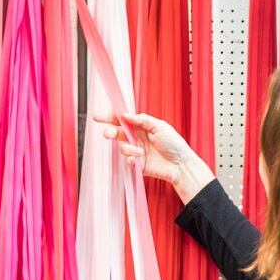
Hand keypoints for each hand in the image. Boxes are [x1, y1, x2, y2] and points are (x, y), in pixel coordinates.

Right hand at [98, 112, 215, 203]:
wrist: (180, 164)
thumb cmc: (174, 144)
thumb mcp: (160, 126)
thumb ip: (142, 120)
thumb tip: (126, 115)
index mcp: (141, 127)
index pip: (123, 121)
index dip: (111, 118)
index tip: (99, 117)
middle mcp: (137, 138)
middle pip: (117, 133)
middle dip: (110, 132)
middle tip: (108, 133)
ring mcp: (137, 151)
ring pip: (122, 148)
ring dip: (129, 148)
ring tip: (140, 151)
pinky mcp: (138, 164)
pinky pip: (128, 160)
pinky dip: (132, 159)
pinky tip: (140, 158)